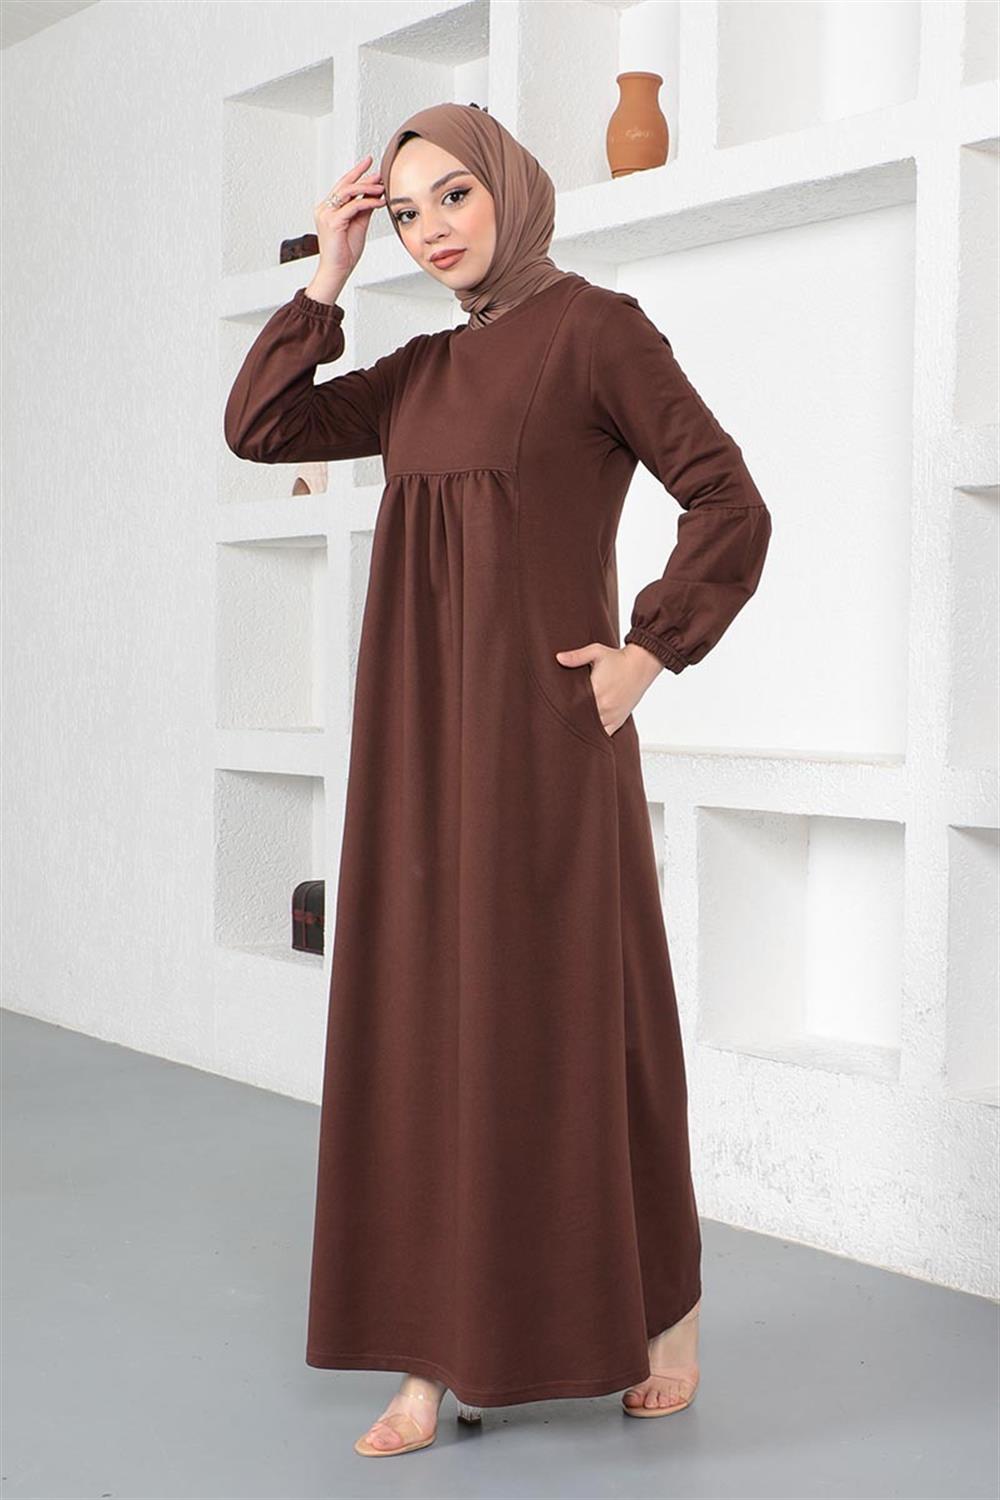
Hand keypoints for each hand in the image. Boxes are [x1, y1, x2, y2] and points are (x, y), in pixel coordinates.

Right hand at [310, 154, 385, 284]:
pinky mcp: (333, 222)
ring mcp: (326, 214)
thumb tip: (373, 196)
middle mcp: (325, 209)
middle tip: (377, 171)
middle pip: (345, 185)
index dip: (356, 174)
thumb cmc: (344, 253)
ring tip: (381, 187)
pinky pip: (353, 206)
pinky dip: (368, 202)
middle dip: (362, 175)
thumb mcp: (358, 225)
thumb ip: (363, 210)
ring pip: (348, 192)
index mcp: (328, 209)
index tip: (368, 165)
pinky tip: (379, 202)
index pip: (343, 186)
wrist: (337, 271)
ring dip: (367, 188)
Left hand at [554, 642, 662, 736]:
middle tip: (558, 722)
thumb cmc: (618, 658)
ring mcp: (612, 715)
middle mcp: (604, 706)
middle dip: (570, 720)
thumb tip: (559, 658)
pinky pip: (606, 735)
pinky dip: (597, 736)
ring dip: (582, 728)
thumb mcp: (596, 652)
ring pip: (592, 730)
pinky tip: (587, 735)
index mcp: (596, 690)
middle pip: (581, 720)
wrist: (641, 664)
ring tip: (570, 729)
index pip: (573, 706)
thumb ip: (577, 656)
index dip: (562, 709)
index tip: (554, 709)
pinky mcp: (619, 720)